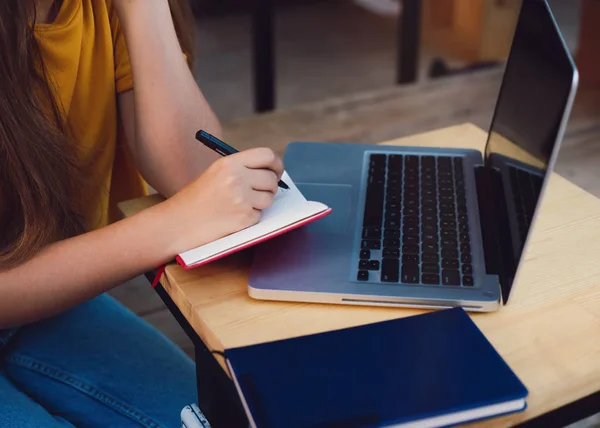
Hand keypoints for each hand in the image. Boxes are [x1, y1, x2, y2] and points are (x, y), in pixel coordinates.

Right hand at [162, 148, 283, 254]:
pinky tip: (233, 217)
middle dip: (269, 187)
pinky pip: (260, 215)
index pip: (267, 155)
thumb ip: (242, 168)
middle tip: (259, 192)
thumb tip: (271, 171)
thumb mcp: (216, 173)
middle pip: (271, 178)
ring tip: (240, 205)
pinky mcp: (244, 219)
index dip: (276, 164)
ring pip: (269, 198)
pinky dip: (251, 218)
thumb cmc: (196, 199)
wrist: (178, 223)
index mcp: (230, 163)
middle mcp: (237, 178)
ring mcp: (242, 199)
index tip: (276, 171)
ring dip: (260, 203)